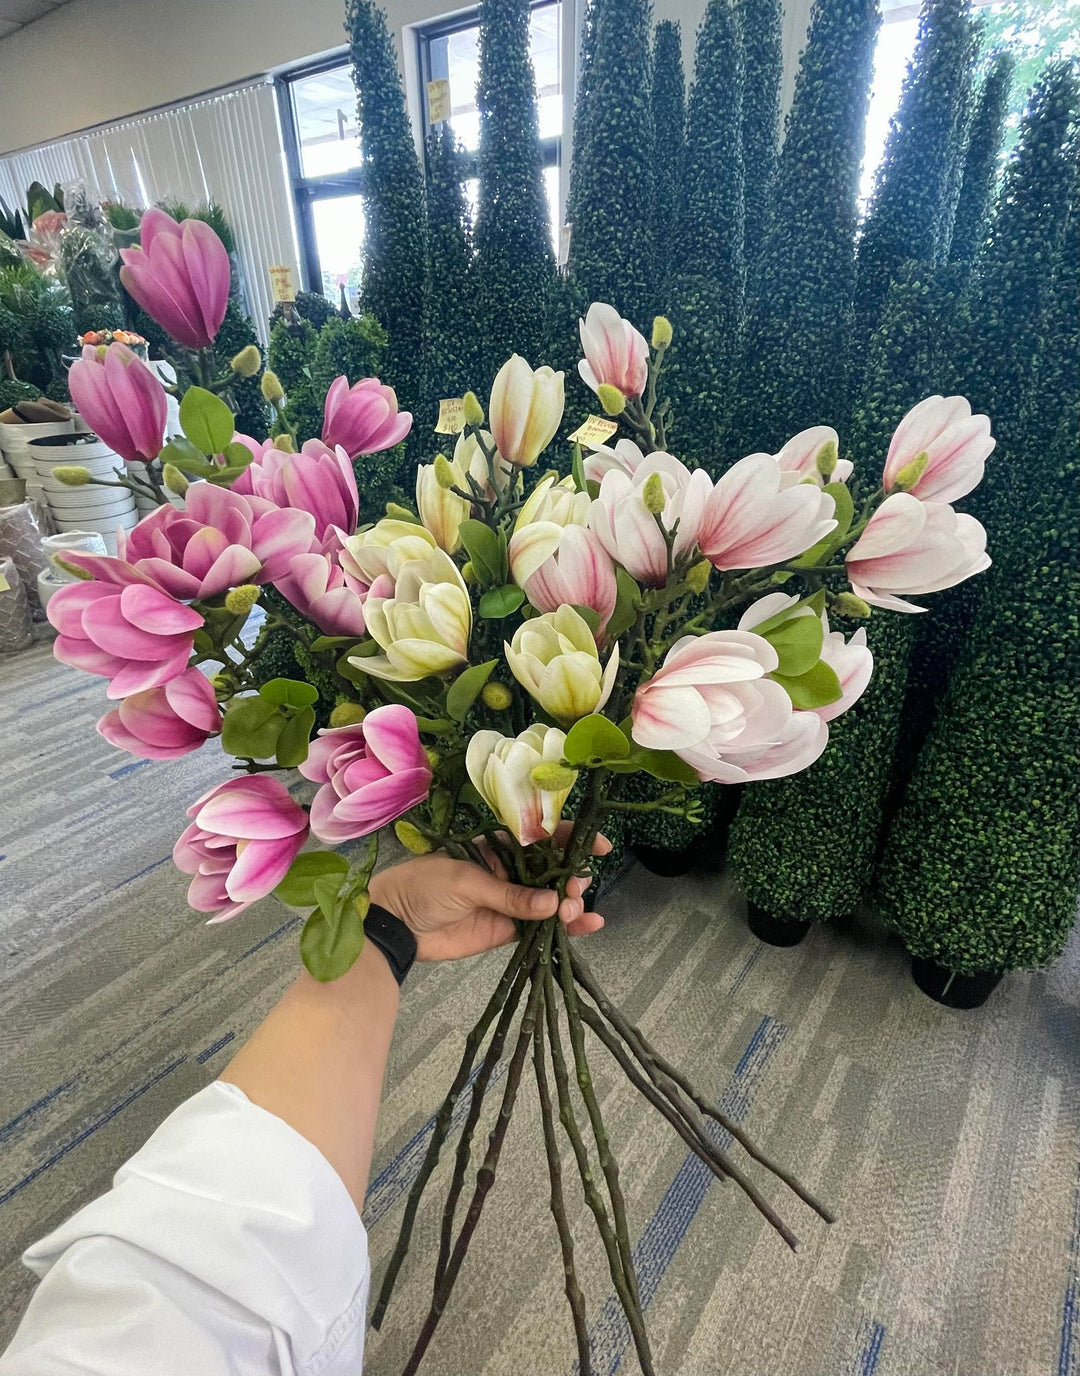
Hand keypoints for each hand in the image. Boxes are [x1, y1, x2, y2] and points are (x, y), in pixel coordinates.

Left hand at [368, 827, 610, 961]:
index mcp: (499, 846)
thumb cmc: (424, 885)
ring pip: (552, 900)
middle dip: (572, 877)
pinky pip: (541, 928)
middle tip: (573, 890)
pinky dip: (566, 928)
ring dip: (571, 904)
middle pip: (554, 871)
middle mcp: (510, 871)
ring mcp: (511, 901)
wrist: (395, 925)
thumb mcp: (466, 882)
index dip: (571, 838)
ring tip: (574, 912)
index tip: (598, 844)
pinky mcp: (507, 930)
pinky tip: (590, 925)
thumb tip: (552, 904)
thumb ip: (510, 895)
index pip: (542, 837)